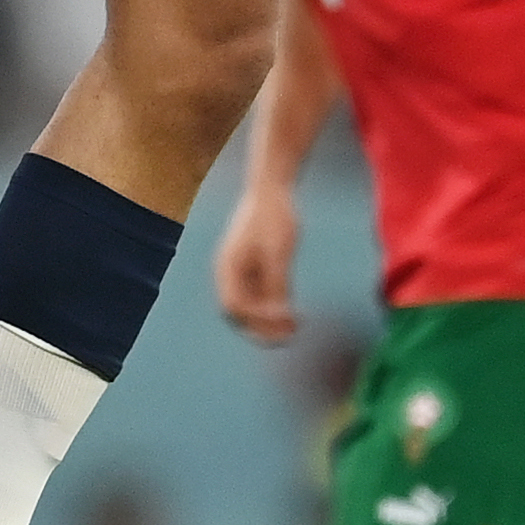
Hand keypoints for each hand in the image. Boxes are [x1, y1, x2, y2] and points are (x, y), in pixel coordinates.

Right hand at [214, 186, 301, 343]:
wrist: (272, 188)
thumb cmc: (274, 216)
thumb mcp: (279, 252)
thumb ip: (277, 284)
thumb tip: (279, 315)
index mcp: (228, 267)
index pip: (234, 306)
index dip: (256, 319)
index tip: (283, 319)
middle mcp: (229, 273)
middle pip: (239, 312)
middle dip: (262, 328)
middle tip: (290, 336)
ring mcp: (241, 272)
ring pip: (251, 308)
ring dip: (270, 321)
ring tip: (297, 326)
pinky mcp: (254, 269)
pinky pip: (261, 297)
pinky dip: (275, 309)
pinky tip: (296, 313)